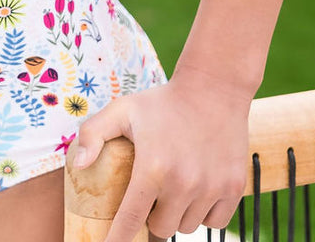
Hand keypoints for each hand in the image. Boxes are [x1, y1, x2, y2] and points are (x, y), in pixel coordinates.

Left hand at [71, 66, 250, 239]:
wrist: (213, 88)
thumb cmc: (163, 101)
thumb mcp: (123, 109)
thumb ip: (93, 134)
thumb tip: (80, 166)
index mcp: (152, 168)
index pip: (130, 221)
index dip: (118, 240)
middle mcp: (183, 183)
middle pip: (162, 228)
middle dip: (152, 217)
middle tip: (152, 193)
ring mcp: (211, 187)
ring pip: (188, 226)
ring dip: (178, 214)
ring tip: (175, 186)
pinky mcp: (234, 187)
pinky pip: (215, 222)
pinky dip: (205, 213)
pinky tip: (198, 190)